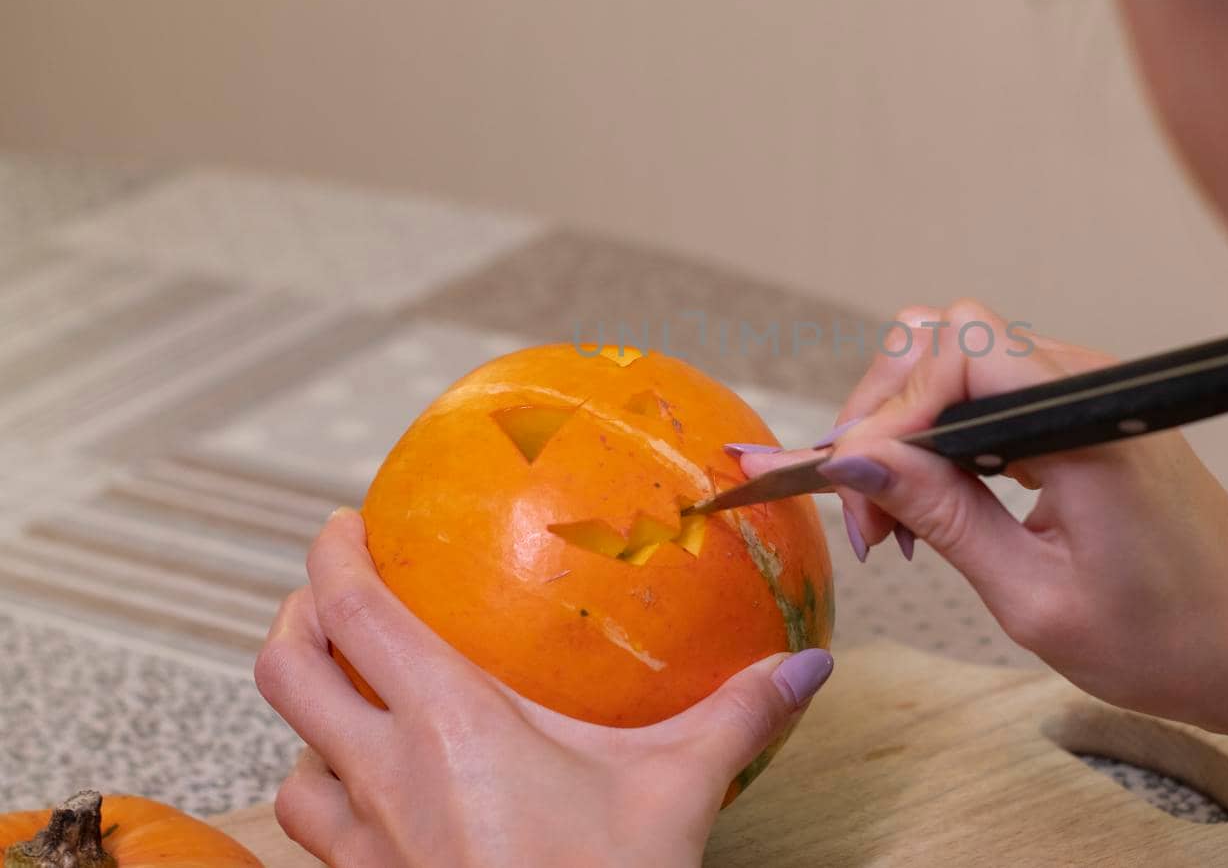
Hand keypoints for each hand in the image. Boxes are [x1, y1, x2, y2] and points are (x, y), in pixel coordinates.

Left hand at [255, 509, 832, 867]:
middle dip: (296, 618)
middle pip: (286, 669)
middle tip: (331, 597)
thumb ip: (739, 714)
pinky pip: (316, 831)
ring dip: (307, 716)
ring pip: (290, 756)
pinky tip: (372, 799)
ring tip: (347, 697)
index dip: (333, 558)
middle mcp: (383, 774)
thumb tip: (808, 665)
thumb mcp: (679, 792)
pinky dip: (326, 794)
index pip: (354, 611)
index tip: (347, 526)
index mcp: (447, 720)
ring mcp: (363, 845)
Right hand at [742, 300, 1227, 732]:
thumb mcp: (1033, 599)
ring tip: (896, 524)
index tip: (858, 491)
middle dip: (886, 418)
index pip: (955, 353)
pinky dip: (946, 439)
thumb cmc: (1168, 641)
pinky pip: (991, 394)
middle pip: (945, 340)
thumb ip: (942, 516)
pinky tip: (934, 507)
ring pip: (959, 363)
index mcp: (1085, 426)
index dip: (890, 414)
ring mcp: (1088, 392)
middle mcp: (1088, 386)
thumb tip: (856, 461)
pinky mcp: (1085, 412)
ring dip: (911, 431)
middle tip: (868, 518)